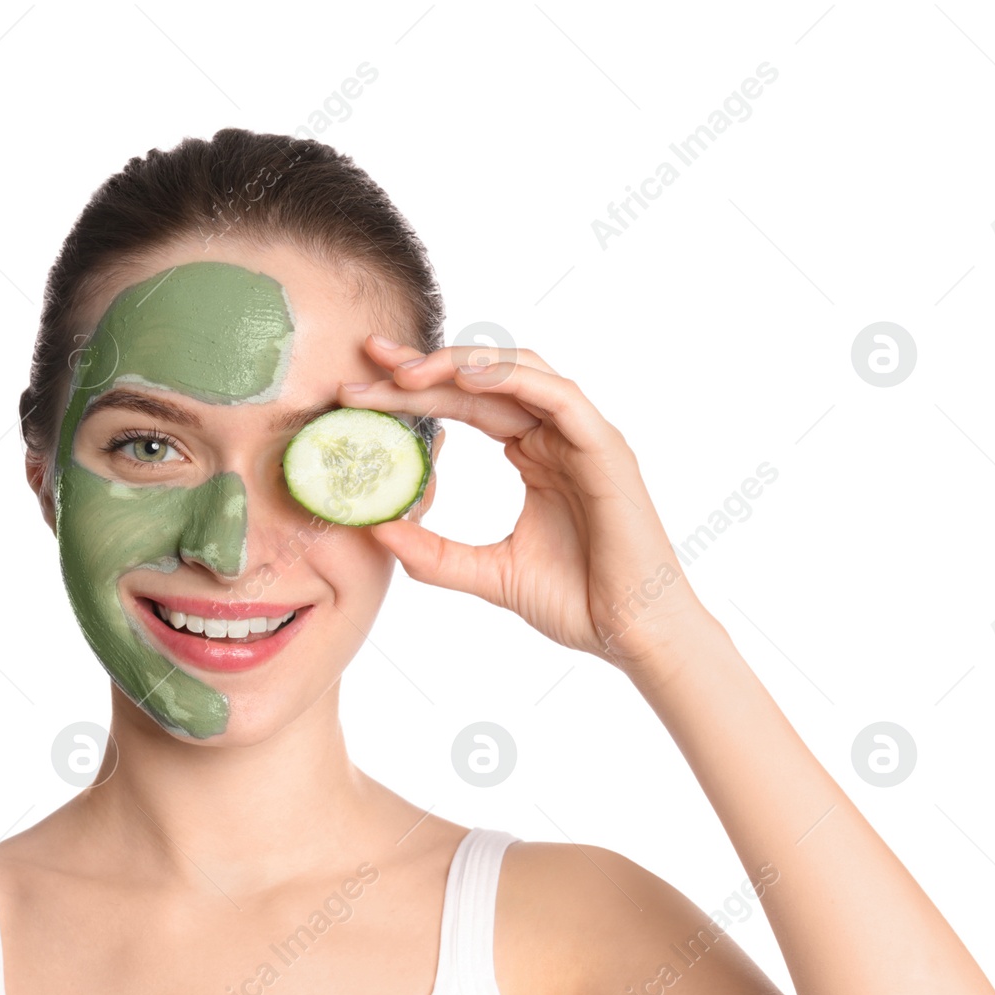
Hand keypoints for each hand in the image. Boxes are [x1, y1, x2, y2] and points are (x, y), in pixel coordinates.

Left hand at [340, 335, 710, 672]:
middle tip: (368, 358)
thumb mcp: (489, 574)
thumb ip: (435, 554)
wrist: (635, 636)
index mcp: (534, 456)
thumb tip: (377, 531)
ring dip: (461, 363)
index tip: (358, 389)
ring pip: (518, 373)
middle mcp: (557, 437)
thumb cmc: (579, 602)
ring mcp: (583, 437)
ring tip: (406, 371)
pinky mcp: (605, 448)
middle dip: (423, 367)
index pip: (465, 406)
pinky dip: (512, 379)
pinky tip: (466, 379)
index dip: (414, 391)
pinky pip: (557, 396)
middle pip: (482, 382)